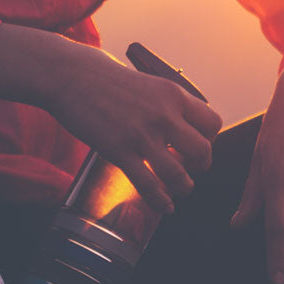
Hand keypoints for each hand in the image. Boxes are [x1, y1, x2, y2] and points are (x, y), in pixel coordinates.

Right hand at [0, 24, 220, 213]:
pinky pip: (149, 185)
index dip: (209, 140)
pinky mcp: (119, 151)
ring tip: (178, 189)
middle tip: (191, 169)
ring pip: (179, 175)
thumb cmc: (104, 77)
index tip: (196, 146)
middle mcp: (163, 115)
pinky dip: (160, 201)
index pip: (212, 124)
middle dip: (201, 166)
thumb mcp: (146, 81)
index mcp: (173, 94)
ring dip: (182, 187)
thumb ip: (164, 102)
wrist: (70, 76)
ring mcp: (142, 134)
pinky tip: (164, 206)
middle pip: (203, 151)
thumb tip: (176, 121)